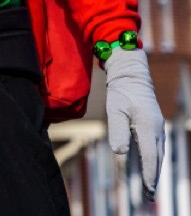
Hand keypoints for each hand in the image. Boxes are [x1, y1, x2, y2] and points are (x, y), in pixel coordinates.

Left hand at [105, 50, 164, 199]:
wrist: (131, 76)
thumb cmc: (121, 93)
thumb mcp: (115, 110)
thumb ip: (118, 131)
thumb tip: (120, 152)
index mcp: (148, 127)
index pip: (150, 156)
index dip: (149, 174)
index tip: (148, 189)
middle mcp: (156, 130)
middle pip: (157, 159)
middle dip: (153, 178)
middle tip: (150, 197)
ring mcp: (157, 127)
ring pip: (158, 154)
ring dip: (155, 170)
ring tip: (150, 187)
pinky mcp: (153, 125)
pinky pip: (156, 147)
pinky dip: (154, 160)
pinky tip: (149, 167)